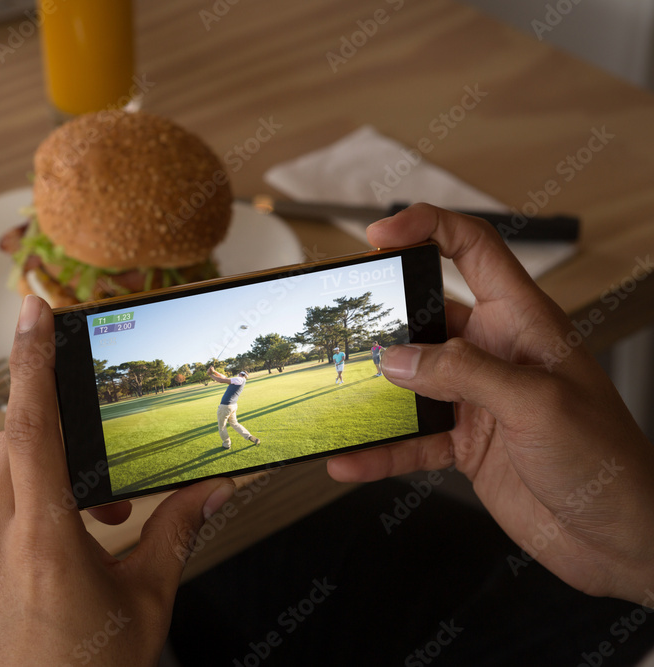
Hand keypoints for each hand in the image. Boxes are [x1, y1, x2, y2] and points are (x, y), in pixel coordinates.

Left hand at [0, 295, 234, 665]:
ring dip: (25, 514)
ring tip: (62, 562)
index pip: (33, 427)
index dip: (32, 361)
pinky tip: (20, 597)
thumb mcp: (145, 604)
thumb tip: (215, 487)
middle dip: (52, 462)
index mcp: (42, 544)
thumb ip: (176, 533)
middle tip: (97, 509)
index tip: (32, 310)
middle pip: (12, 462)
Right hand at [327, 204, 653, 603]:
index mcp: (523, 322)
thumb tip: (397, 358)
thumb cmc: (607, 460)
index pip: (473, 250)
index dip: (427, 228)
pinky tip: (351, 459)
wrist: (621, 537)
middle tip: (341, 326)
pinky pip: (410, 439)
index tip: (380, 235)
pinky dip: (379, 449)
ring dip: (372, 392)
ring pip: (409, 381)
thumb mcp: (537, 403)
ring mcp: (477, 399)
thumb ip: (464, 374)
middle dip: (381, 318)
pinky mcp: (465, 444)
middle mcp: (495, 353)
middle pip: (426, 316)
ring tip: (333, 396)